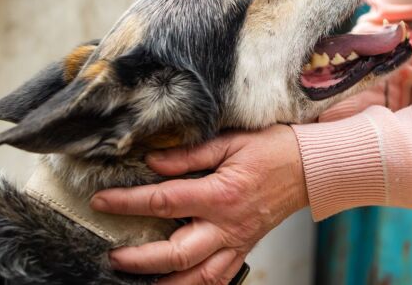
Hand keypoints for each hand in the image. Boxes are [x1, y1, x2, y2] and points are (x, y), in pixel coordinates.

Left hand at [90, 124, 307, 283]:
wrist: (311, 167)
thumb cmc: (274, 149)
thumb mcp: (231, 141)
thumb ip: (189, 154)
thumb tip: (152, 162)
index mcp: (221, 195)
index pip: (164, 202)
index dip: (127, 203)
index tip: (101, 201)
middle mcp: (227, 226)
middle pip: (176, 255)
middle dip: (139, 259)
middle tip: (111, 254)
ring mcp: (237, 243)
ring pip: (197, 279)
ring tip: (136, 282)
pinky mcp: (244, 249)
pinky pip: (219, 280)